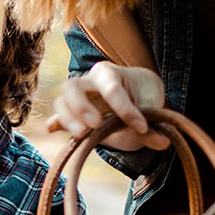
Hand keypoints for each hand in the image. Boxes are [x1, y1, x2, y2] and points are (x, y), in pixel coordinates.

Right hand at [43, 62, 170, 150]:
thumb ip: (155, 124)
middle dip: (81, 106)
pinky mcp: (75, 116)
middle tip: (96, 125)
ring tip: (82, 135)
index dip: (126, 110)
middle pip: (72, 87)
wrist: (136, 96)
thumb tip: (162, 142)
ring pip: (61, 102)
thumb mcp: (153, 104)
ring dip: (68, 119)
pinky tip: (52, 129)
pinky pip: (58, 117)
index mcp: (108, 73)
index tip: (142, 127)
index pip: (111, 89)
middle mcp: (88, 82)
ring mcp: (78, 99)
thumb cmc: (143, 94)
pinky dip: (55, 124)